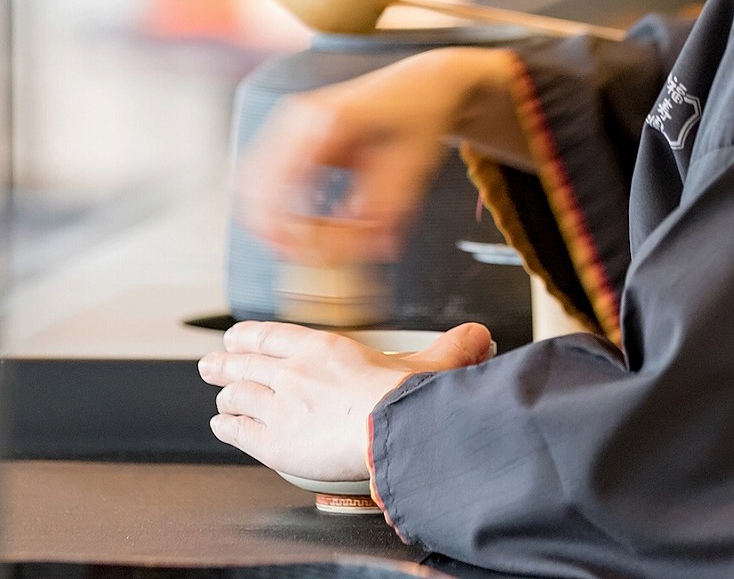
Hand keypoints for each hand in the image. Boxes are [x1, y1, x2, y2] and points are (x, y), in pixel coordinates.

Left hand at [199, 319, 492, 479]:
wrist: (386, 432)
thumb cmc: (403, 401)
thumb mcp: (430, 365)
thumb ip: (453, 348)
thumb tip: (480, 336)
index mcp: (321, 347)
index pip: (272, 334)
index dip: (248, 335)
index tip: (235, 336)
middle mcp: (292, 372)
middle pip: (244, 363)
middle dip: (223, 363)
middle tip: (210, 363)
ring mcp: (278, 406)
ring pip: (237, 395)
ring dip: (226, 395)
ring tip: (220, 396)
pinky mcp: (273, 442)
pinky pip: (239, 430)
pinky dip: (228, 426)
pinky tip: (223, 424)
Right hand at [237, 46, 526, 263]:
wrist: (424, 85)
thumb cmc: (420, 118)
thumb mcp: (411, 167)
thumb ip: (385, 211)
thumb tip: (363, 252)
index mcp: (326, 121)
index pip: (282, 185)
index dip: (289, 230)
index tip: (311, 259)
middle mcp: (297, 117)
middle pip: (255, 188)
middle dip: (275, 231)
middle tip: (308, 260)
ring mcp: (288, 123)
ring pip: (252, 186)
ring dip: (273, 221)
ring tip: (312, 244)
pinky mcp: (289, 135)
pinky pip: (263, 179)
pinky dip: (277, 207)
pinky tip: (309, 224)